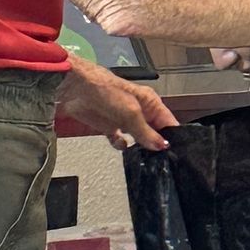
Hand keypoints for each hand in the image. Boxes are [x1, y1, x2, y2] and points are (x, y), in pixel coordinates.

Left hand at [58, 58, 177, 149]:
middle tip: (162, 161)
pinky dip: (121, 145)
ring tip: (145, 159)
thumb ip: (146, 132)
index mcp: (150, 102)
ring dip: (140, 147)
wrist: (74, 88)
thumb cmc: (106, 92)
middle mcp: (140, 111)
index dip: (173, 137)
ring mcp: (124, 120)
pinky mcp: (109, 127)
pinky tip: (122, 146)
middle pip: (154, 132)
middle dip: (157, 145)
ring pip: (138, 138)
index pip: (168, 122)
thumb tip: (162, 146)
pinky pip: (119, 140)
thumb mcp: (131, 112)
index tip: (175, 154)